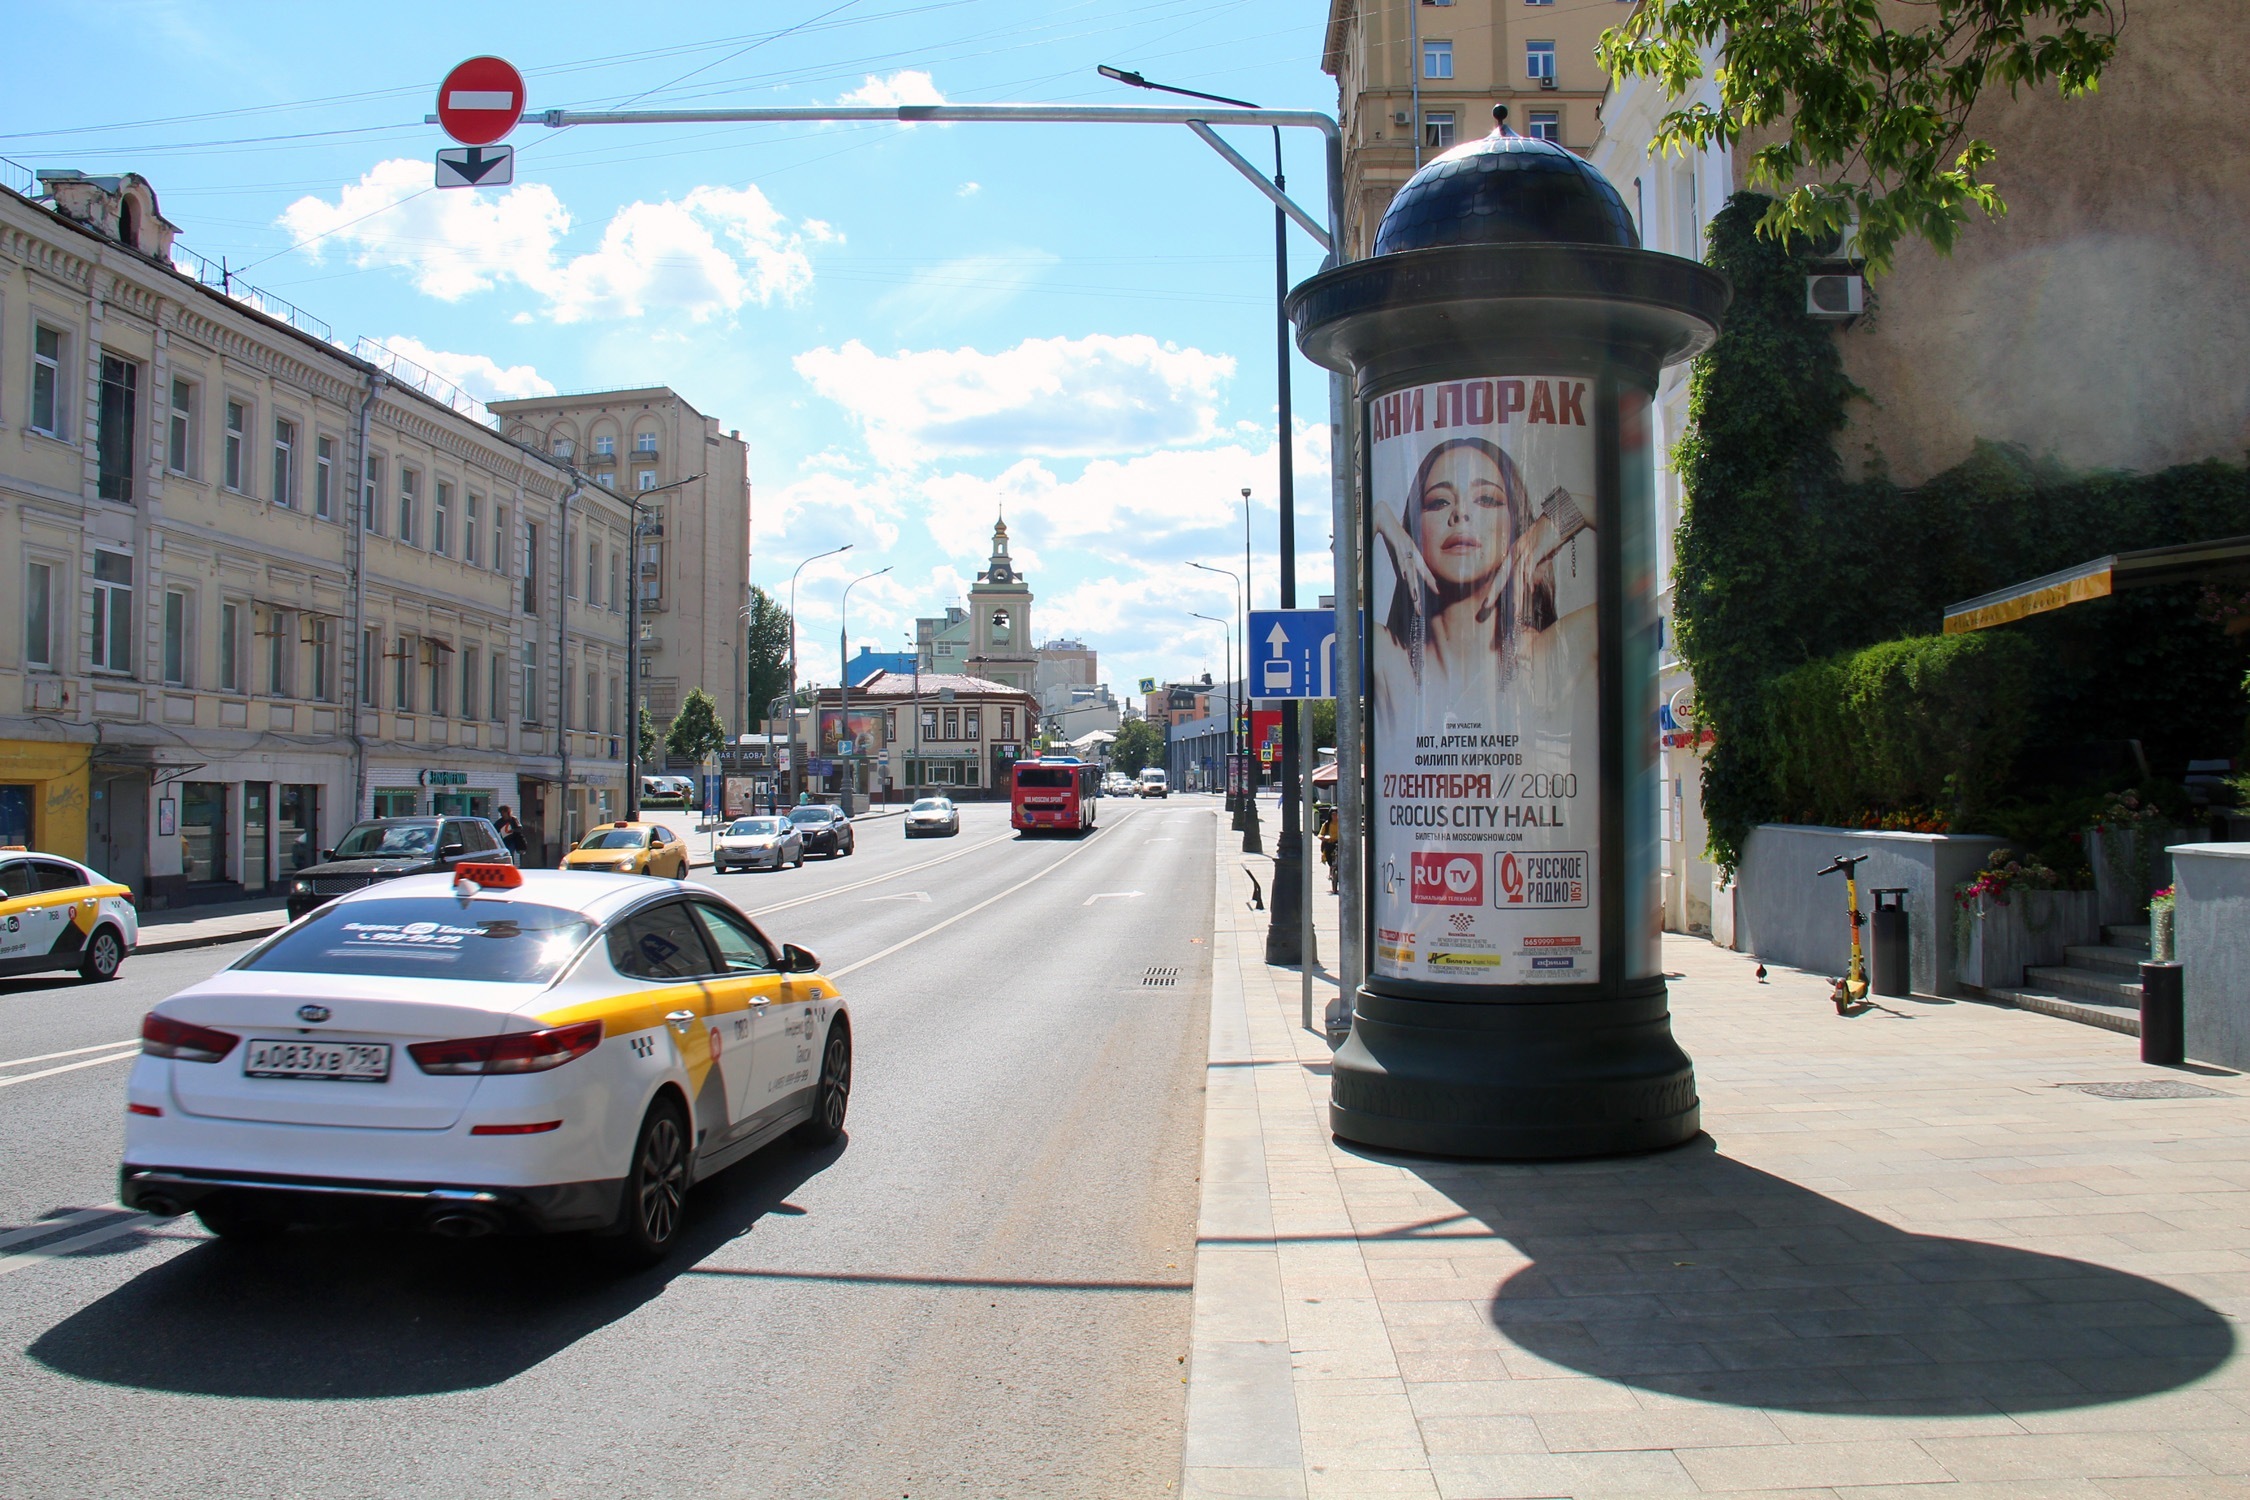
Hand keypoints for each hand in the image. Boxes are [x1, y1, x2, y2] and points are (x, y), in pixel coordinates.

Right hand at [1372, 506, 1439, 618]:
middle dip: (1418, 593)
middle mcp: (1411, 552)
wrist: (1382, 514)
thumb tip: (1402, 572)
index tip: (1437, 593)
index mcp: (1411, 554)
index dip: (1430, 582)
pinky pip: (1401, 557)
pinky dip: (1404, 567)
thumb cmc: (1388, 530)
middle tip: (1419, 610)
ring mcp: (1405, 547)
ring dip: (1413, 585)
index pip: (1422, 571)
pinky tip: (1406, 577)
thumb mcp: (1395, 548)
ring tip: (1415, 599)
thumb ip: (1398, 560)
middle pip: (1417, 576)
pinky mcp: (1398, 541)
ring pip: (1410, 569)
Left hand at [1477, 512, 1559, 628]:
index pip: (1502, 572)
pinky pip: (1530, 568)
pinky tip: (1528, 592)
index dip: (1495, 587)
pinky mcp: (1536, 549)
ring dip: (1516, 594)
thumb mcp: (1541, 556)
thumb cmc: (1551, 536)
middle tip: (1485, 606)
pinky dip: (1529, 580)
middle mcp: (1516, 550)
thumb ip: (1535, 571)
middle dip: (1494, 592)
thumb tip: (1530, 588)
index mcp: (1514, 551)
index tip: (1487, 601)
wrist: (1560, 517)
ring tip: (1514, 610)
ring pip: (1516, 575)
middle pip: (1502, 574)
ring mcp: (1525, 549)